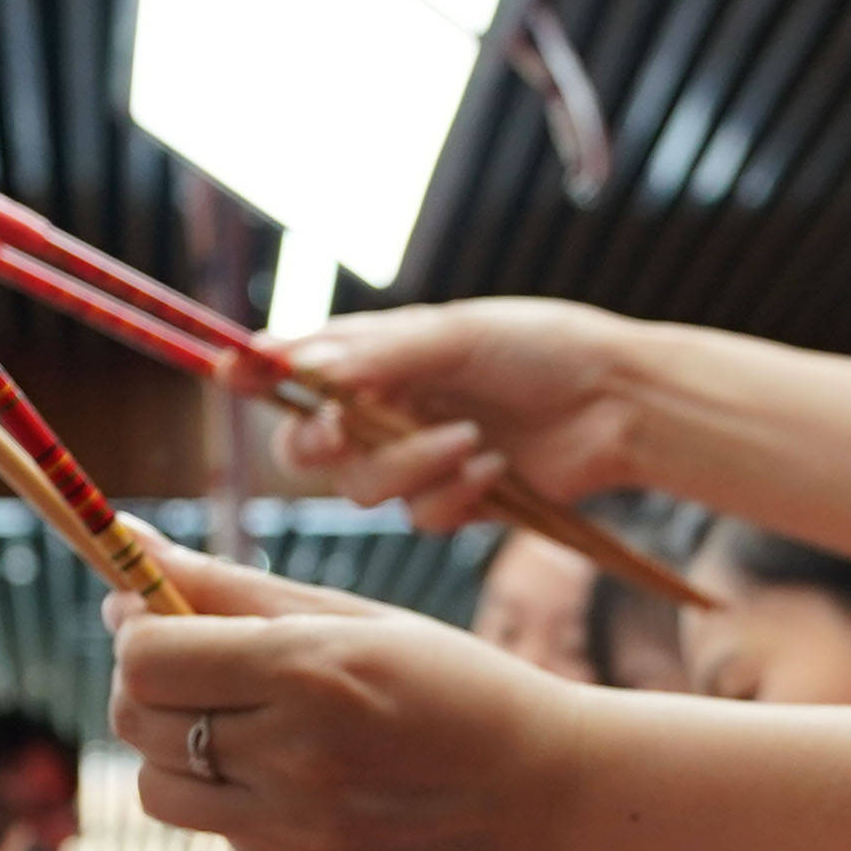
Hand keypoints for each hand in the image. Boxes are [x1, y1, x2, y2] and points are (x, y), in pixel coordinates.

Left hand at [122, 553, 595, 850]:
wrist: (548, 793)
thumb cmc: (453, 683)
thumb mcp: (356, 618)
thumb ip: (235, 587)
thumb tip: (130, 550)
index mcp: (311, 671)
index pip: (148, 659)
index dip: (139, 636)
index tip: (162, 626)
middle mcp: (296, 756)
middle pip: (138, 723)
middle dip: (147, 690)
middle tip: (192, 673)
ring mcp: (300, 831)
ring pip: (160, 792)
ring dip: (178, 754)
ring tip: (241, 730)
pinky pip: (224, 835)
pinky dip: (238, 803)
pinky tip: (302, 783)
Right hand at [272, 299, 666, 530]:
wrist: (618, 404)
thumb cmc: (542, 348)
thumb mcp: (458, 334)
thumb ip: (379, 354)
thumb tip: (303, 366)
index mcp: (378, 357)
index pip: (295, 371)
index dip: (256, 375)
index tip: (233, 373)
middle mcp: (384, 410)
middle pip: (307, 448)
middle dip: (324, 445)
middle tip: (345, 434)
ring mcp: (415, 460)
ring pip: (365, 490)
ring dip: (412, 466)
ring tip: (470, 439)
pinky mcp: (452, 502)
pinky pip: (421, 517)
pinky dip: (455, 493)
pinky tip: (495, 468)